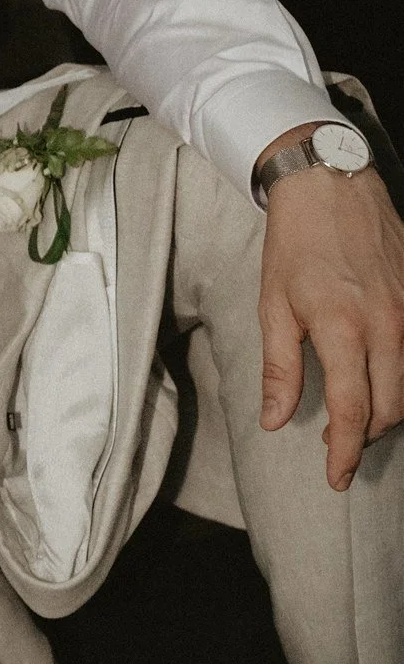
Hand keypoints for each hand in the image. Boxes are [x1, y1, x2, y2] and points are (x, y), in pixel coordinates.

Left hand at [259, 163, 403, 489]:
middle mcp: (387, 325)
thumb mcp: (273, 304)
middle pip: (391, 408)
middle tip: (338, 443)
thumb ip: (279, 367)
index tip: (337, 477)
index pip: (353, 411)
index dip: (346, 452)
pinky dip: (402, 379)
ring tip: (355, 413)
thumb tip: (272, 421)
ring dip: (386, 410)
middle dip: (367, 437)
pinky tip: (379, 379)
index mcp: (343, 329)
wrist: (331, 186)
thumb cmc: (295, 245)